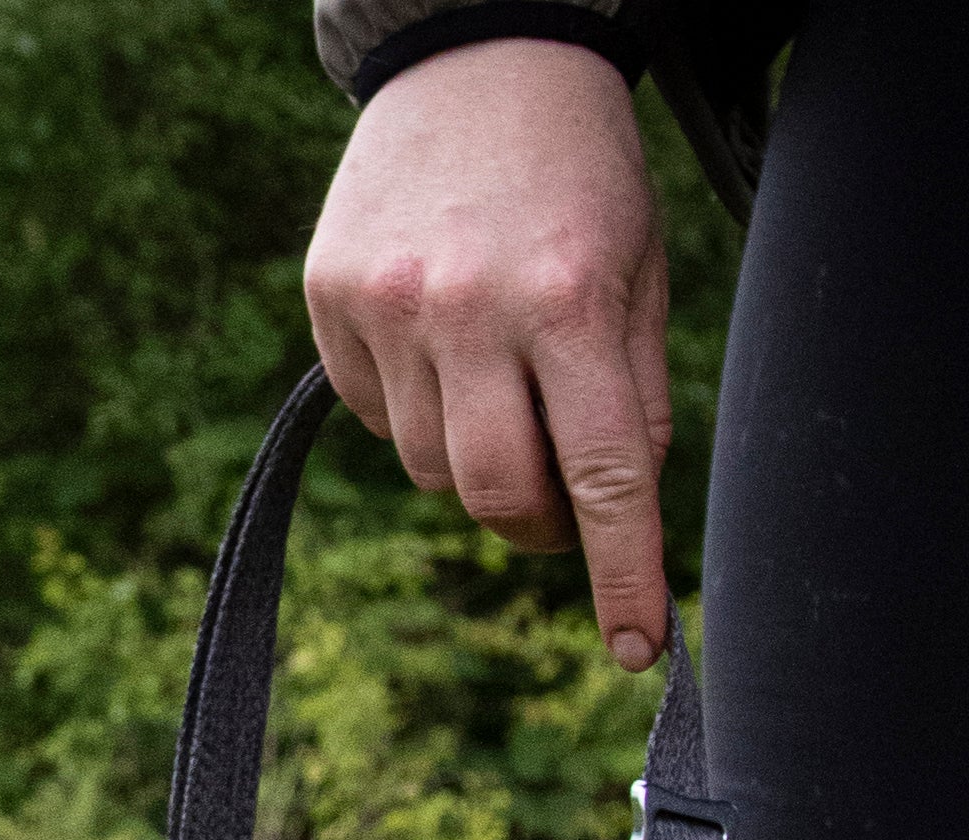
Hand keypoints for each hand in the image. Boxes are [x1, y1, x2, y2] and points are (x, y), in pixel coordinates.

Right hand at [303, 38, 670, 668]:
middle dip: (532, 522)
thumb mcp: (636, 267)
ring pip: (427, 468)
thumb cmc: (578, 168)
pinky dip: (411, 406)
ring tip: (493, 376)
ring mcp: (389, 308)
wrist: (479, 46)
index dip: (623, 575)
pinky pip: (372, 415)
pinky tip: (435, 337)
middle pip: (494, 495)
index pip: (605, 475)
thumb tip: (613, 518)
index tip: (637, 650)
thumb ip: (631, 396)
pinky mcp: (332, 302)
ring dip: (468, 456)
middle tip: (555, 503)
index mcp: (572, 295)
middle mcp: (471, 307)